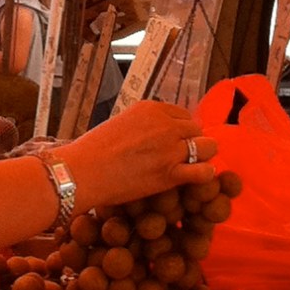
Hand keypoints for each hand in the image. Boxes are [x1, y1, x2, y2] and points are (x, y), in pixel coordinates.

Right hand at [56, 101, 215, 209]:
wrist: (81, 172)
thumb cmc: (91, 151)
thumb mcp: (119, 123)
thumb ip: (141, 125)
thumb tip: (151, 134)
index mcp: (151, 109)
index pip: (182, 114)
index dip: (181, 130)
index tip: (175, 142)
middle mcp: (165, 124)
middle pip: (196, 130)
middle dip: (192, 143)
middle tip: (181, 158)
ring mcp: (170, 148)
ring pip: (208, 147)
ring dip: (202, 157)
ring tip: (190, 168)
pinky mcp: (170, 174)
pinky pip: (204, 171)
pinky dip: (204, 175)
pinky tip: (194, 180)